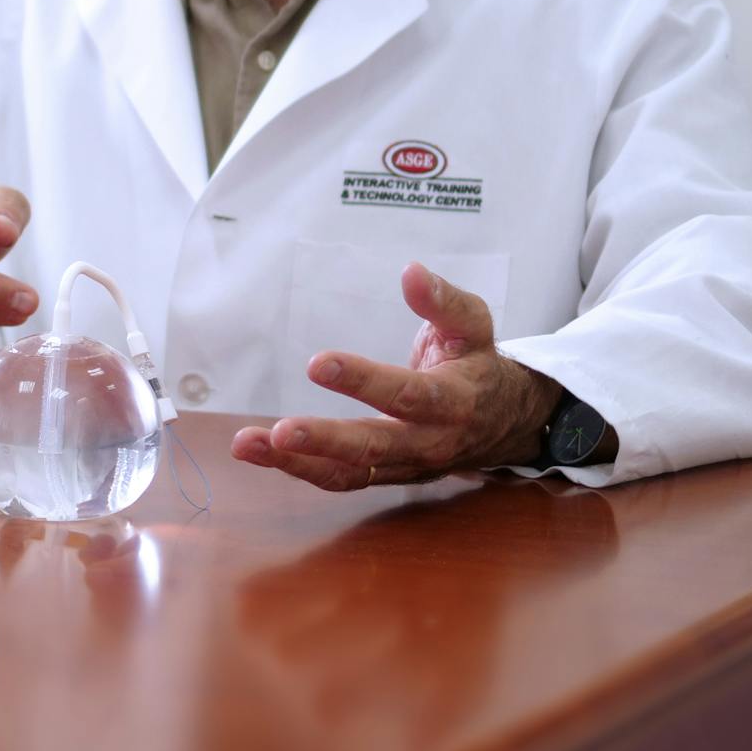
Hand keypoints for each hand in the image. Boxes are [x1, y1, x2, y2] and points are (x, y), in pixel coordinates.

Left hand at [230, 262, 562, 490]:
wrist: (505, 422)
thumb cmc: (476, 364)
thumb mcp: (473, 326)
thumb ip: (444, 301)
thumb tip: (411, 271)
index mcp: (453, 401)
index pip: (407, 394)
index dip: (364, 381)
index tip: (318, 362)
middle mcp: (429, 442)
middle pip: (375, 448)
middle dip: (326, 441)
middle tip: (281, 431)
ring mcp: (404, 465)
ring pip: (350, 473)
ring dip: (296, 463)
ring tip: (246, 444)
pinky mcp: (384, 475)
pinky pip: (340, 479)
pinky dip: (298, 469)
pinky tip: (259, 452)